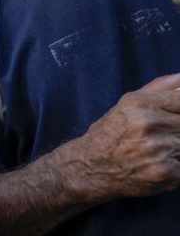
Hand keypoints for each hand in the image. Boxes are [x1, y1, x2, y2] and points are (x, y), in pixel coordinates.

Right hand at [73, 73, 179, 200]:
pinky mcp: (166, 173)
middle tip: (164, 136)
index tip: (174, 116)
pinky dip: (178, 166)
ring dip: (177, 148)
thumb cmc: (109, 135)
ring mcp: (159, 149)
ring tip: (160, 151)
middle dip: (177, 130)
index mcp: (140, 104)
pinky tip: (162, 165)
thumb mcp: (127, 104)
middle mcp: (149, 124)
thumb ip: (159, 87)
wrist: (89, 169)